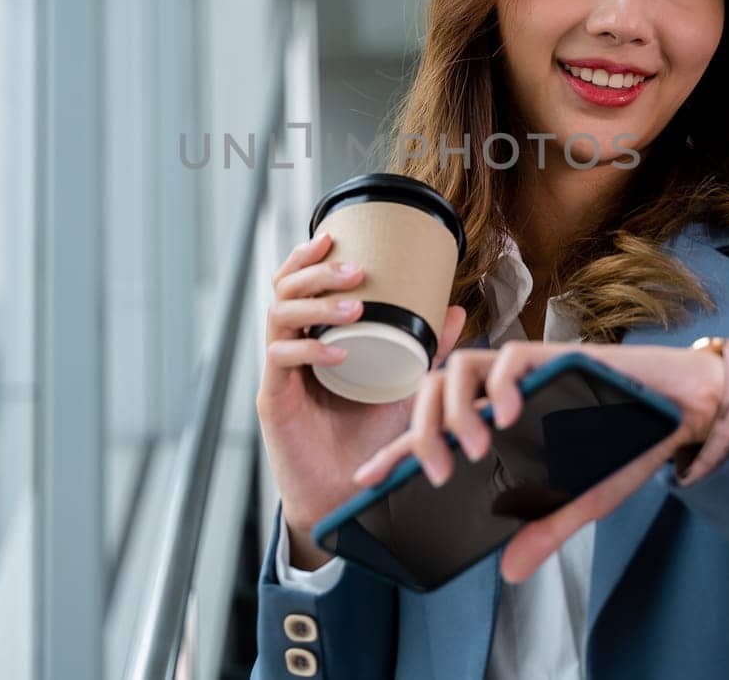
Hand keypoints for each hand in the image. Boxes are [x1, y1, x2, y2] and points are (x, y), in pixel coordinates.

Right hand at [255, 229, 468, 566]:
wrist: (345, 492)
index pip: (296, 282)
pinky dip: (309, 348)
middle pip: (283, 290)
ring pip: (278, 316)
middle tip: (356, 270)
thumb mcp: (402, 382)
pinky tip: (337, 350)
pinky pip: (280, 359)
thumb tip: (455, 310)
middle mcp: (289, 346)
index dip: (307, 255)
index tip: (334, 235)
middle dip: (317, 272)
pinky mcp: (273, 398)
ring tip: (354, 305)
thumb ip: (427, 348)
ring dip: (316, 304)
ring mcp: (278, 371)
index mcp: (313, 333)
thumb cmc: (368, 435)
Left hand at [349, 341, 725, 583]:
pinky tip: (509, 415)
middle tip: (439, 473)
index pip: (432, 427)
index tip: (366, 478)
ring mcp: (525, 370)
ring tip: (474, 449)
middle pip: (433, 390)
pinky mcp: (554, 356)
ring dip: (457, 410)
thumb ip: (543, 528)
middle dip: (423, 433)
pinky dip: (502, 385)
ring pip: (460, 367)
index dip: (396, 450)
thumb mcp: (579, 500)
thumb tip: (511, 571)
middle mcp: (502, 389)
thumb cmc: (627, 446)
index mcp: (497, 419)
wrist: (680, 410)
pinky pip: (511, 357)